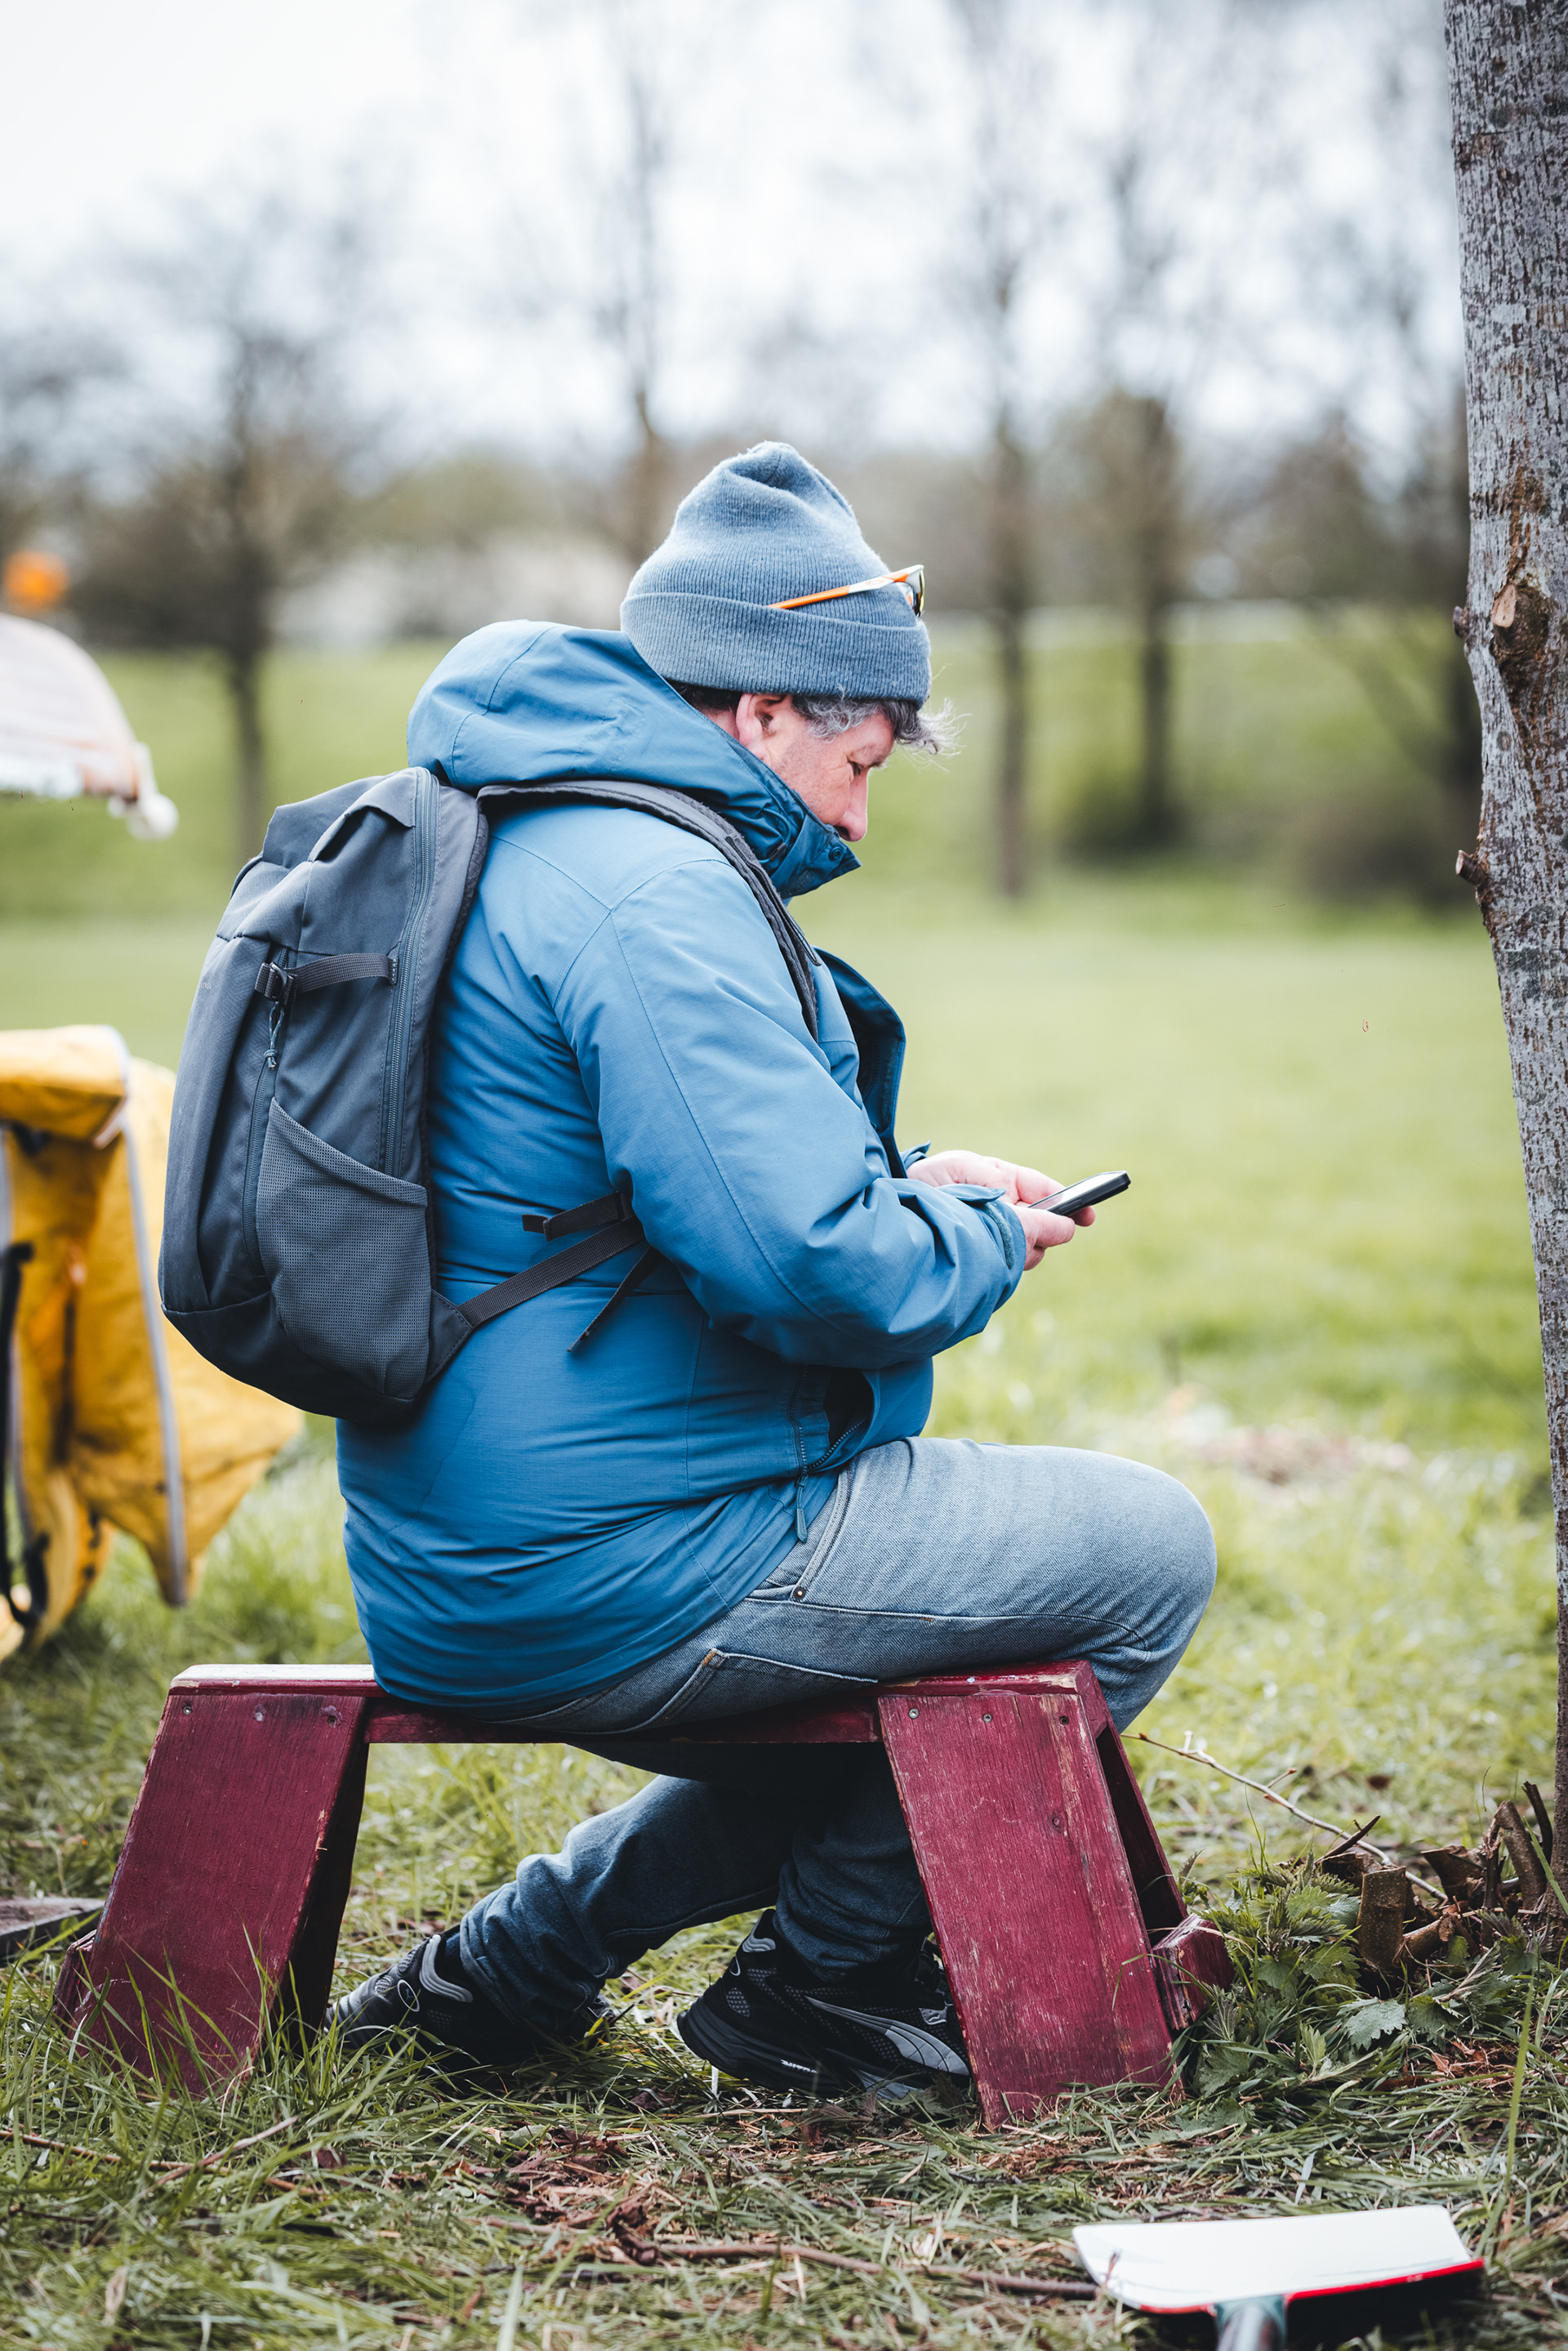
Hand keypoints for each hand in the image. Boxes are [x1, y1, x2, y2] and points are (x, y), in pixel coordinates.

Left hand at [906, 1149, 1092, 1270]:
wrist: (887, 1216)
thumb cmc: (925, 1185)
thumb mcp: (964, 1175)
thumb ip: (1005, 1195)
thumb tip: (1051, 1221)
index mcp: (998, 1180)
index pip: (1043, 1190)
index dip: (1069, 1204)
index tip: (1087, 1218)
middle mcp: (998, 1209)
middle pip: (1040, 1227)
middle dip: (1037, 1234)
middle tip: (1024, 1242)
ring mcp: (990, 1234)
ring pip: (1025, 1250)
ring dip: (1018, 1252)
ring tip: (989, 1246)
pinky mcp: (980, 1259)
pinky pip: (1006, 1266)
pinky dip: (1000, 1265)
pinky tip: (982, 1262)